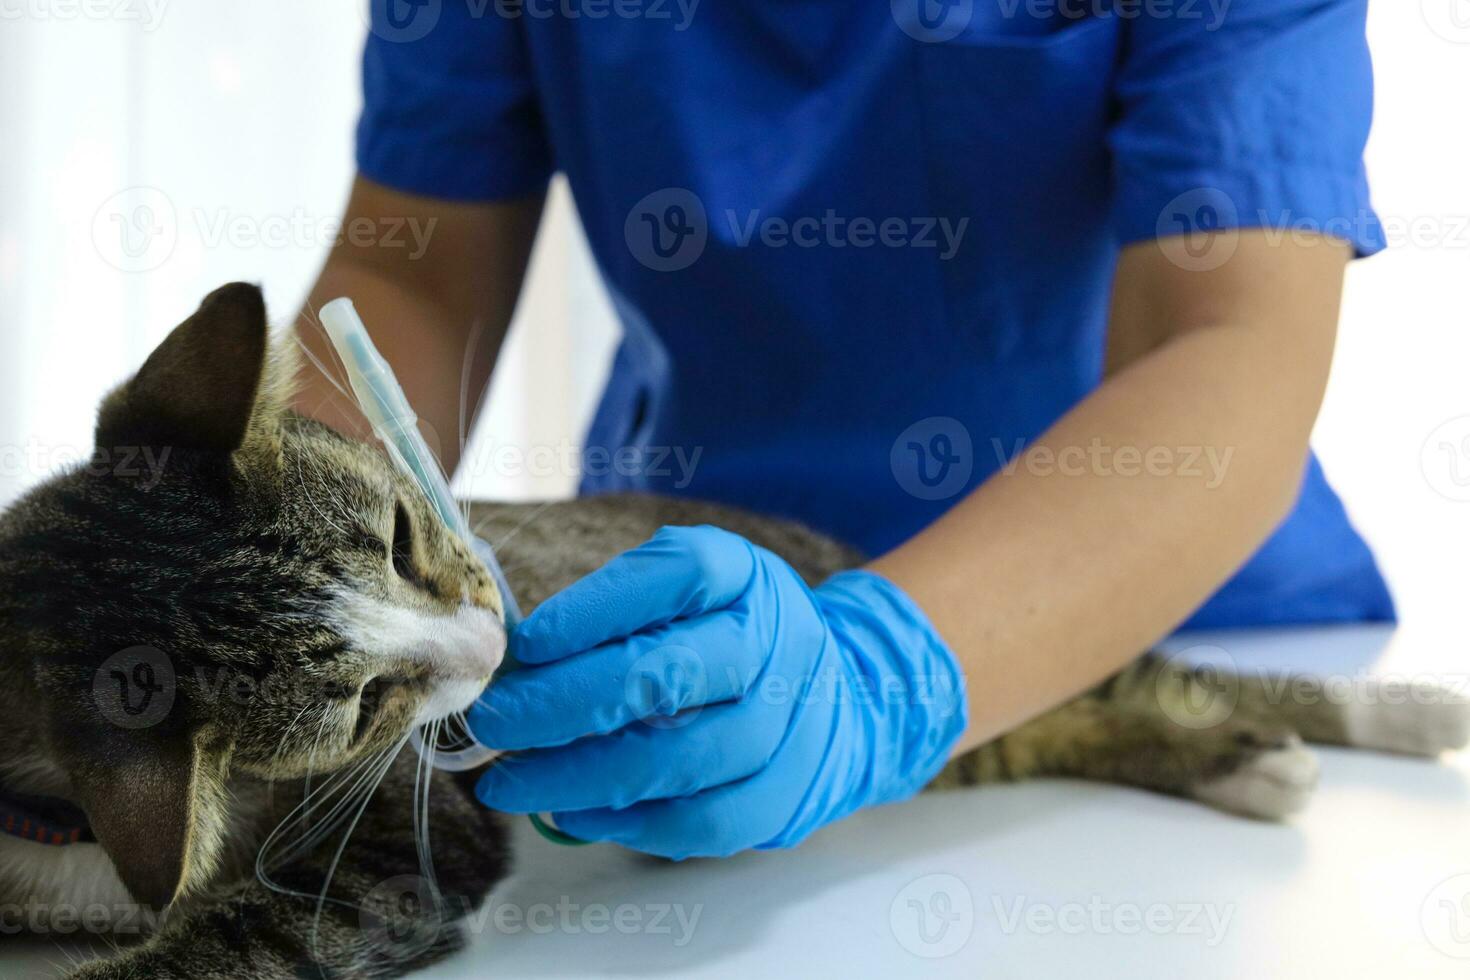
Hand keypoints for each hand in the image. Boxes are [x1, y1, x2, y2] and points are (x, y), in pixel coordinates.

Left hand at [468, 525, 966, 858]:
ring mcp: (789, 723)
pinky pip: (701, 822)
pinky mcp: (788, 794)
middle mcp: (776, 640)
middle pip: (666, 673)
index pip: (674, 576)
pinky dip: (626, 823)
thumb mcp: (685, 594)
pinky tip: (571, 813)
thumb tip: (509, 662)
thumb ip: (610, 614)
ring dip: (578, 777)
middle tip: (494, 722)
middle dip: (561, 704)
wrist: (840, 697)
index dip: (593, 610)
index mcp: (744, 575)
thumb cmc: (726, 637)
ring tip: (510, 782)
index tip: (524, 645)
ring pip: (678, 759)